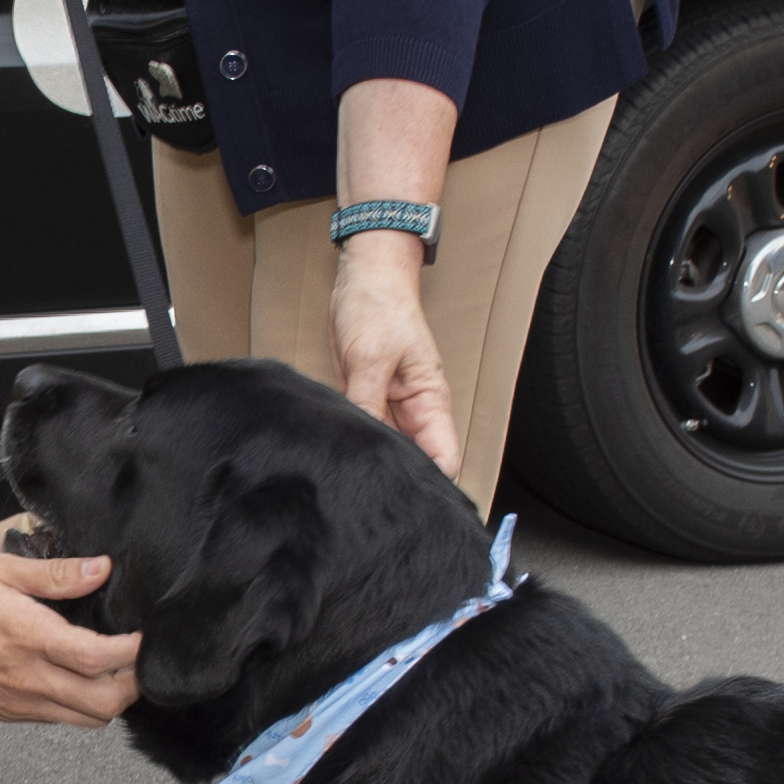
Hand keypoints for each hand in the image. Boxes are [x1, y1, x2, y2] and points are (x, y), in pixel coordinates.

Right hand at [0, 552, 139, 724]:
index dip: (133, 651)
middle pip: (104, 702)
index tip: (144, 636)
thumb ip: (55, 574)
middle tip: (137, 659)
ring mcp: (20, 703)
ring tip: (113, 671)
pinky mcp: (10, 715)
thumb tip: (99, 569)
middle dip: (132, 684)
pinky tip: (79, 679)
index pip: (99, 657)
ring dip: (110, 699)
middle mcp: (28, 678)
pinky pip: (60, 719)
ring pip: (87, 719)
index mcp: (29, 638)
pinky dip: (81, 705)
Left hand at [332, 234, 463, 477]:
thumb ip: (367, 403)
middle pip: (414, 458)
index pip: (443, 456)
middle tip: (370, 498)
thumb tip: (364, 445)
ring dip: (371, 459)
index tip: (411, 504)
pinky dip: (355, 441)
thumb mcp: (371, 357)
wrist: (363, 279)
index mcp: (430, 401)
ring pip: (385, 447)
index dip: (432, 483)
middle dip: (396, 477)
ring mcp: (388, 406)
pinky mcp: (366, 399)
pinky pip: (364, 429)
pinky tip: (340, 454)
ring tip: (352, 480)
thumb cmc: (379, 307)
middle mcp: (412, 410)